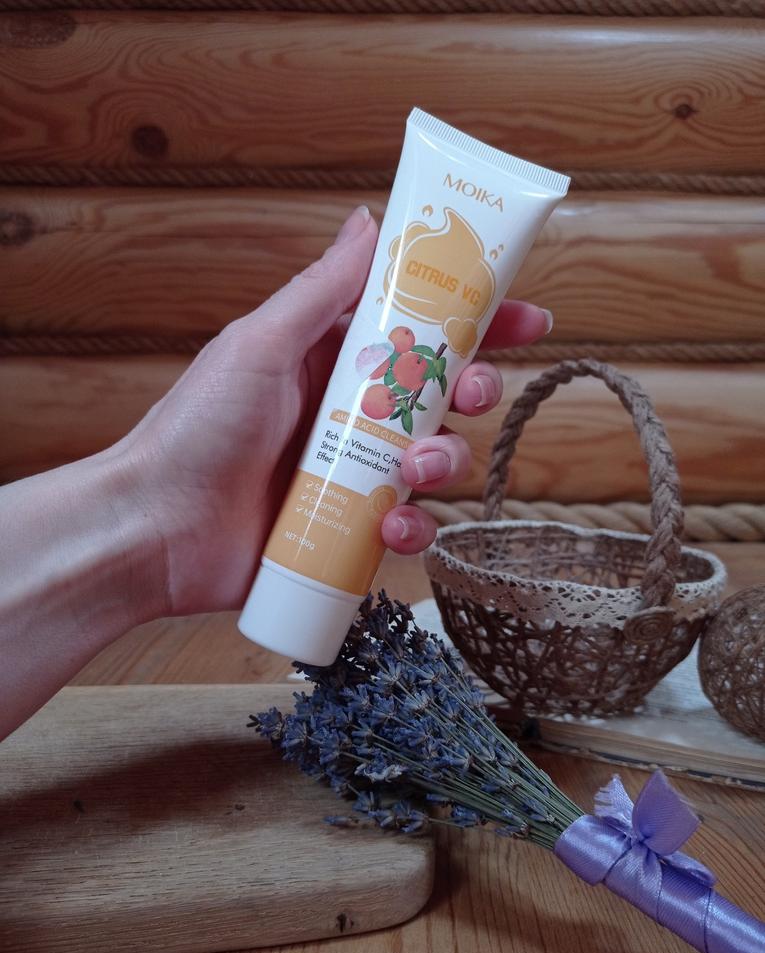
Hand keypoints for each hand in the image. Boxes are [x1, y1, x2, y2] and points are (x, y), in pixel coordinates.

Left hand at [117, 206, 551, 616]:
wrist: (158, 527)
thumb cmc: (198, 427)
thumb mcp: (261, 344)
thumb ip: (322, 290)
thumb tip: (369, 220)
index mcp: (336, 359)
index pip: (422, 328)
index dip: (480, 320)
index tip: (526, 315)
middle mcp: (355, 413)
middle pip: (447, 393)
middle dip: (475, 389)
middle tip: (469, 392)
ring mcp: (358, 474)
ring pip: (440, 461)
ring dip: (446, 462)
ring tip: (412, 472)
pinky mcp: (353, 530)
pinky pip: (413, 528)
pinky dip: (415, 529)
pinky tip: (388, 528)